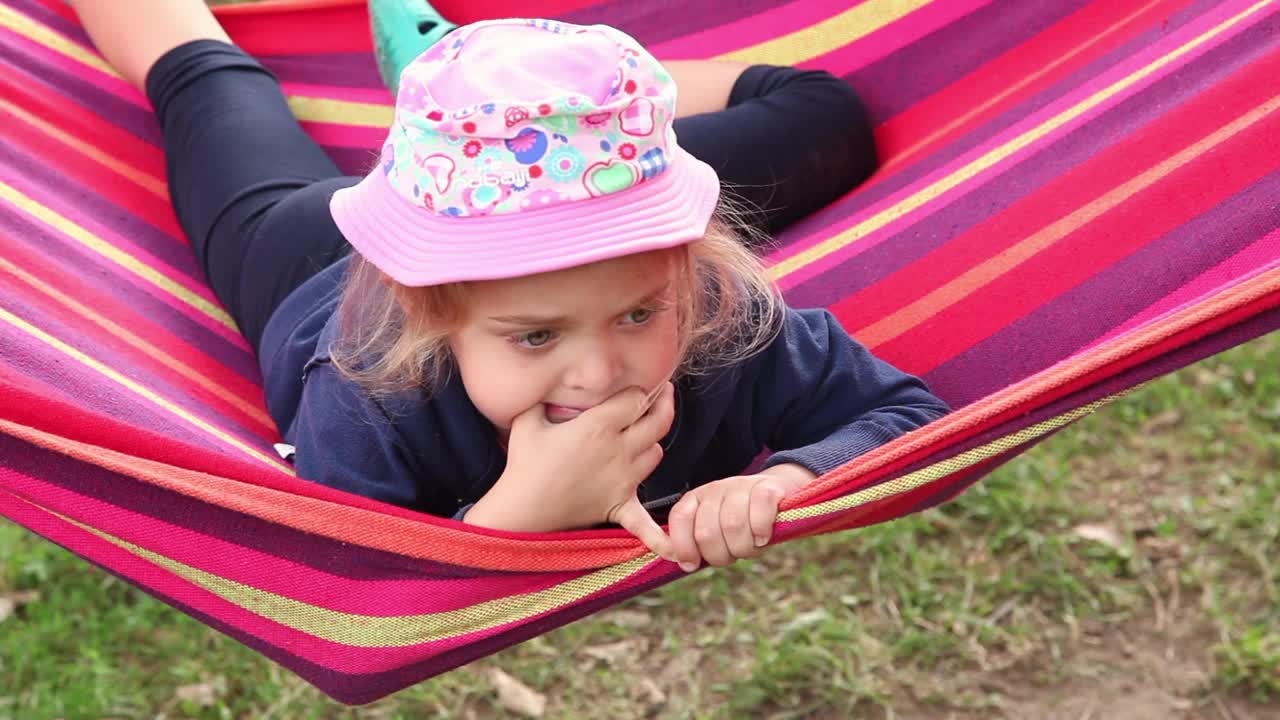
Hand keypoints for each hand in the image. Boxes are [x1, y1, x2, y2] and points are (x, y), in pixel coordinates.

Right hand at [466, 382, 676, 559]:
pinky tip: (678, 551)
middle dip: (663, 405)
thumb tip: (553, 387)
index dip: (641, 390)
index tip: (640, 386)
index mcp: (598, 425)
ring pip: (656, 453)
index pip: (636, 398)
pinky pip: (645, 522)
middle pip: (657, 421)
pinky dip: (659, 535)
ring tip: (645, 437)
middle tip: (663, 397)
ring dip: (654, 443)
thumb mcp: (528, 419)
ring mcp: (623, 479)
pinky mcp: (619, 506)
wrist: (521, 508)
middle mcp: (618, 449)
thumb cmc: (524, 463)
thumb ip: (545, 399)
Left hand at [667, 464, 814, 571]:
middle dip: (719, 555)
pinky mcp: (767, 487)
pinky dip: (761, 531)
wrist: (779, 493)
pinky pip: (759, 513)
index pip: (680, 518)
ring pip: (732, 525)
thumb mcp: (715, 530)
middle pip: (706, 532)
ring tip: (750, 546)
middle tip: (733, 555)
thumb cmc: (743, 520)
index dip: (683, 546)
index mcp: (697, 498)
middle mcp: (715, 489)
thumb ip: (696, 544)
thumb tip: (683, 563)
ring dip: (743, 547)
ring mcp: (741, 485)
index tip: (692, 565)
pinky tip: (763, 537)